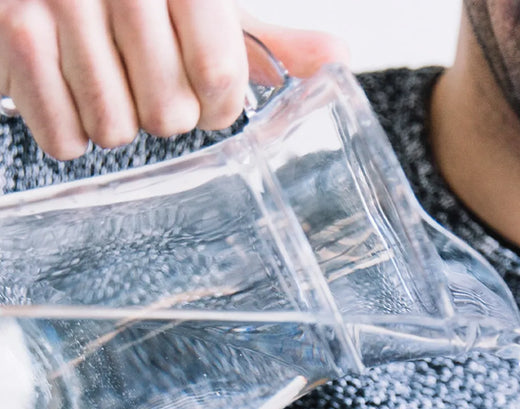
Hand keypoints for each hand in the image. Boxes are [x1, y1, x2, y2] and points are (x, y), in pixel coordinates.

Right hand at [0, 0, 347, 159]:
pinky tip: (67, 92)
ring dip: (113, 122)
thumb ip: (264, 40)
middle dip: (162, 114)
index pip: (220, 77)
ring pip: (115, 128)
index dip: (217, 105)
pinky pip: (62, 135)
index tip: (207, 97)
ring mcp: (57, 1)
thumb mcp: (199, 8)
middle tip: (143, 82)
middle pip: (169, 113)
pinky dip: (67, 131)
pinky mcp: (9, 30)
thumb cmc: (124, 0)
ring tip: (103, 82)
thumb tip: (337, 62)